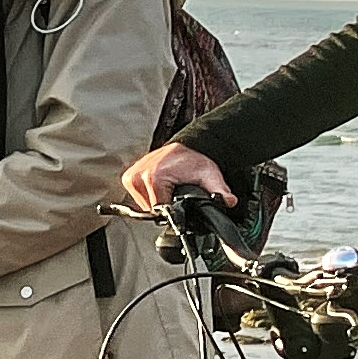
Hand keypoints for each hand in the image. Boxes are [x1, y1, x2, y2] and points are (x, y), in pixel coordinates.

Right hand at [121, 143, 235, 216]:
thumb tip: (229, 201)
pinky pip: (138, 196)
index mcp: (154, 177)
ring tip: (170, 188)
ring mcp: (132, 177)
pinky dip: (149, 195)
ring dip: (157, 200)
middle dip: (166, 205)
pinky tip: (161, 186)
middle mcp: (140, 176)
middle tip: (177, 193)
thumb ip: (219, 192)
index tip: (181, 202)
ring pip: (144, 205)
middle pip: (151, 209)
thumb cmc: (195, 161)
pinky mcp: (129, 177)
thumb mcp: (210, 177)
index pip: (160, 210)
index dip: (174, 211)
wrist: (187, 146)